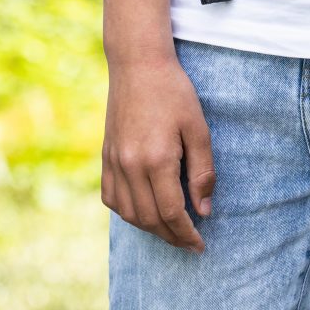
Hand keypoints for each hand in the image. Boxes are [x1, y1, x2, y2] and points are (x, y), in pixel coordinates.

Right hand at [102, 56, 214, 250]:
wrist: (137, 65)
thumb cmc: (174, 93)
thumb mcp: (198, 129)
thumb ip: (202, 173)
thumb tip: (204, 210)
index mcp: (156, 159)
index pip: (171, 213)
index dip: (187, 234)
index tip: (200, 245)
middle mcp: (130, 165)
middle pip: (149, 219)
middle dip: (172, 237)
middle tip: (190, 242)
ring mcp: (114, 162)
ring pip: (128, 213)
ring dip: (150, 228)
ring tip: (171, 230)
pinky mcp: (105, 156)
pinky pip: (111, 197)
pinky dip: (127, 212)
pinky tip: (143, 211)